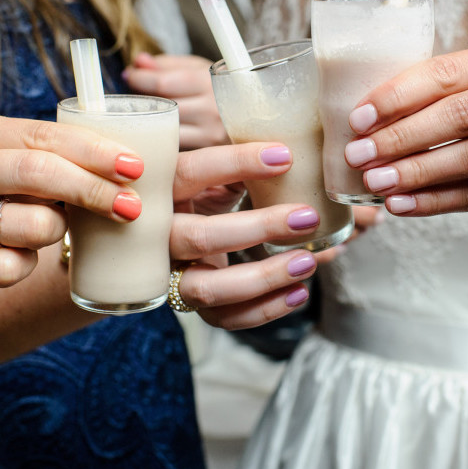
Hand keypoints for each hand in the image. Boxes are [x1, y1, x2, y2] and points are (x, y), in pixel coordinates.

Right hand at [0, 114, 144, 335]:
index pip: (45, 136)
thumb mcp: (10, 172)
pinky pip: (12, 267)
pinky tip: (10, 259)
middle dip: (94, 190)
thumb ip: (52, 161)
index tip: (135, 167)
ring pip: (34, 224)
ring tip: (42, 231)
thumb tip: (128, 167)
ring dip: (56, 232)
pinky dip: (25, 266)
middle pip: (40, 172)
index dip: (96, 152)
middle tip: (131, 206)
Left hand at [123, 52, 227, 149]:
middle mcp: (212, 110)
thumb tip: (139, 62)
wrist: (267, 119)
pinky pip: (176, 148)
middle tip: (133, 97)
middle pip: (161, 108)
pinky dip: (163, 140)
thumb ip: (171, 65)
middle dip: (143, 101)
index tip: (130, 75)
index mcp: (211, 83)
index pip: (162, 83)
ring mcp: (212, 136)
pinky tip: (159, 134)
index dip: (140, 79)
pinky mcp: (211, 155)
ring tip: (146, 115)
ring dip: (151, 123)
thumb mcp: (204, 70)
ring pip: (165, 131)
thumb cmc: (229, 91)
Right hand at [168, 142, 328, 328]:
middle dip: (259, 228)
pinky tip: (298, 292)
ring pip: (208, 287)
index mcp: (163, 188)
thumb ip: (242, 163)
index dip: (236, 163)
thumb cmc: (201, 188)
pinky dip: (263, 310)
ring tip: (308, 260)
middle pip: (200, 237)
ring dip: (263, 277)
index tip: (284, 156)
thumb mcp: (212, 169)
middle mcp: (159, 234)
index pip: (192, 172)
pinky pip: (223, 317)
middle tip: (307, 217)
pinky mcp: (189, 301)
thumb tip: (301, 151)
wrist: (164, 231)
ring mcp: (170, 273)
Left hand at [342, 42, 467, 215]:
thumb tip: (363, 116)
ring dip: (419, 172)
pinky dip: (439, 201)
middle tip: (358, 155)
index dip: (398, 96)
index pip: (447, 73)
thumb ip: (440, 91)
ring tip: (376, 183)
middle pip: (461, 114)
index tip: (358, 119)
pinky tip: (402, 205)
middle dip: (402, 136)